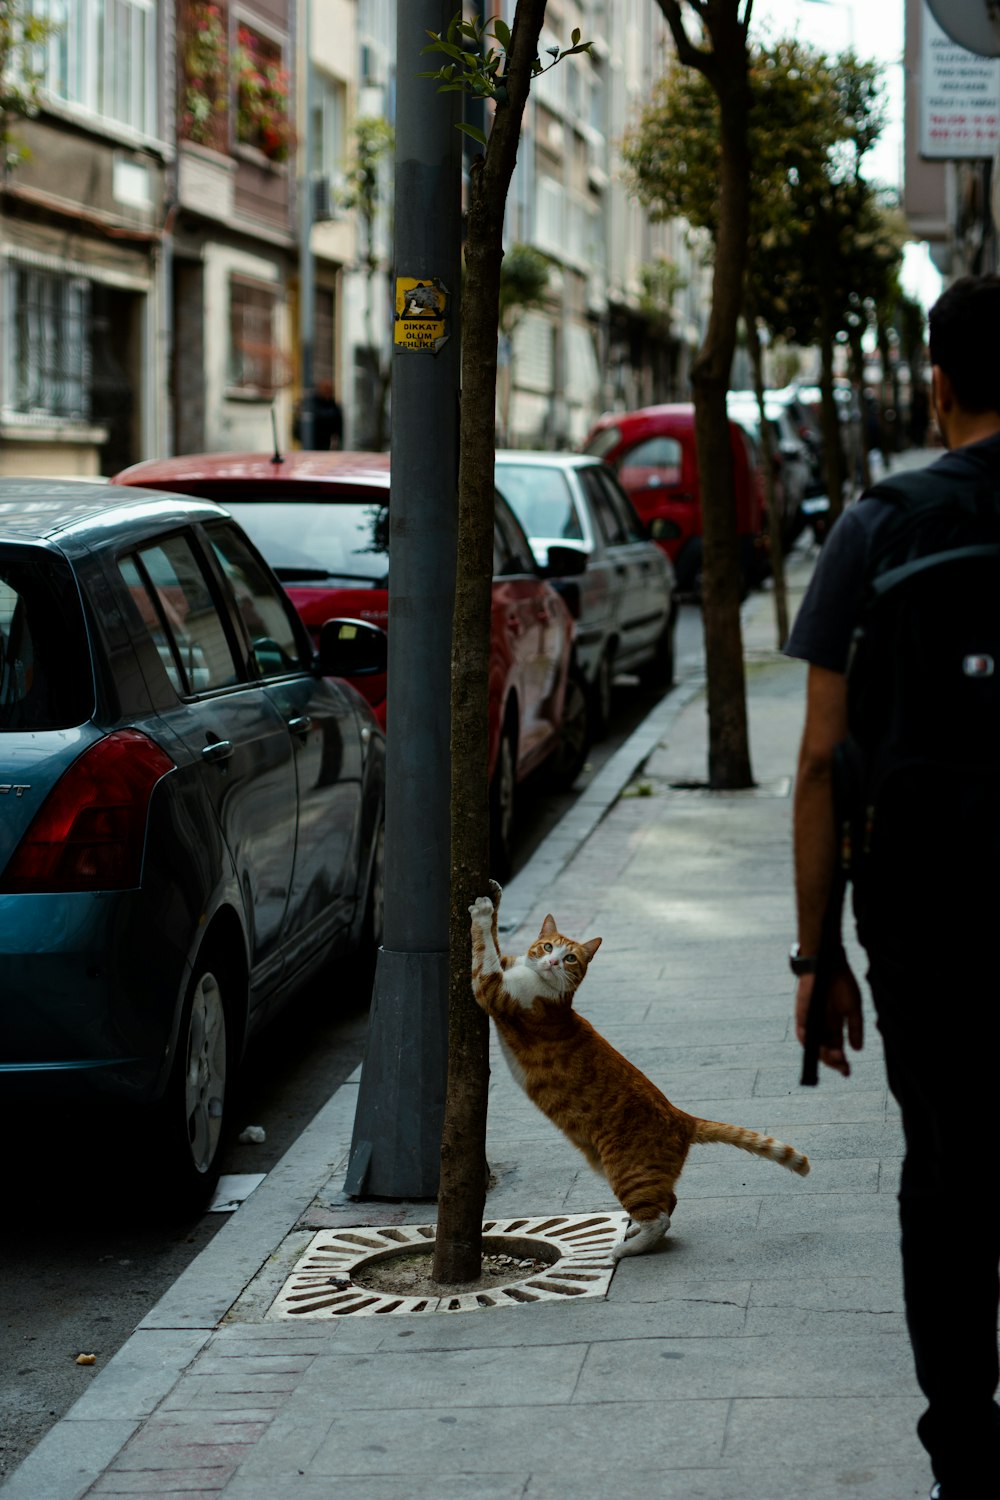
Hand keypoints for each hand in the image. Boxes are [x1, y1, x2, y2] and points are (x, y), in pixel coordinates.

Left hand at [795, 963, 863, 1077]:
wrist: (830, 966)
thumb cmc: (842, 985)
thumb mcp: (853, 1008)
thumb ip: (855, 1028)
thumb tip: (857, 1049)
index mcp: (835, 1026)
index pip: (836, 1049)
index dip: (840, 1062)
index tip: (847, 1072)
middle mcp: (822, 1027)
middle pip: (825, 1050)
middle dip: (833, 1061)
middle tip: (843, 1066)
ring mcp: (812, 1021)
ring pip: (814, 1045)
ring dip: (822, 1055)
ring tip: (834, 1058)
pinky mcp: (802, 1015)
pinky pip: (802, 1032)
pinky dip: (807, 1041)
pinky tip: (816, 1048)